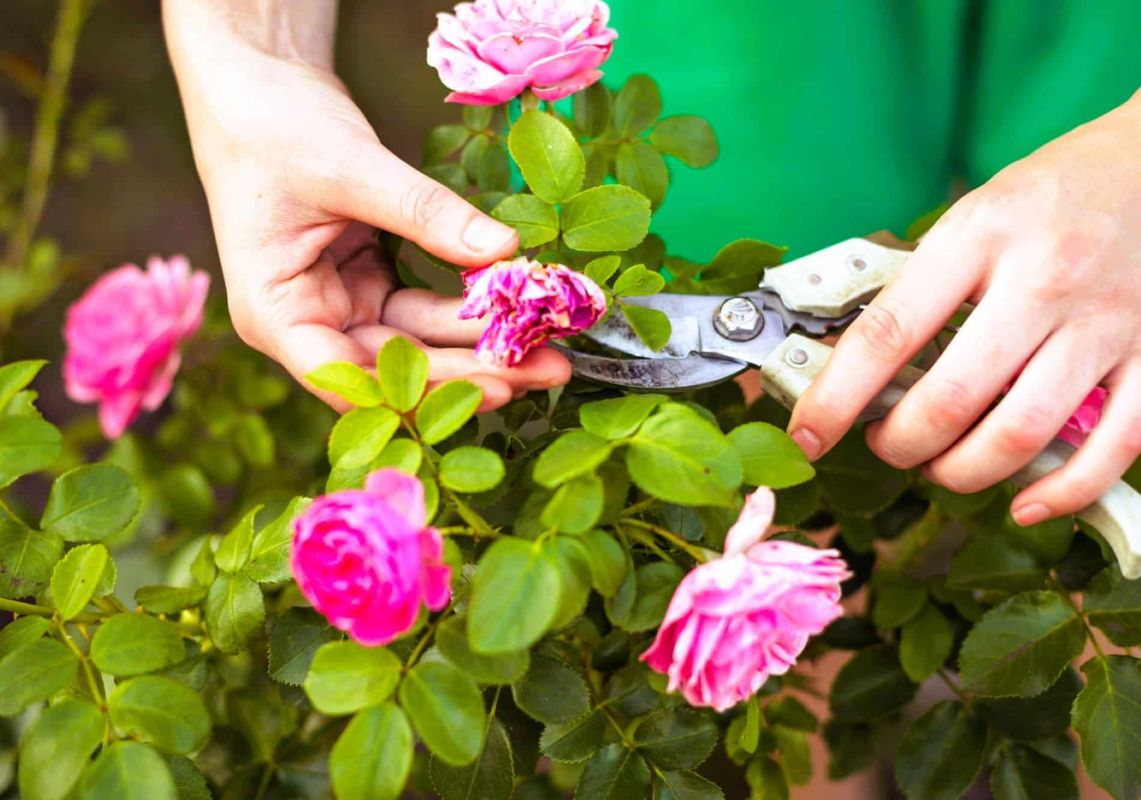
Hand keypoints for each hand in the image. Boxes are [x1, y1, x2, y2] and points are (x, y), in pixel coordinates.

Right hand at [162, 0, 568, 410]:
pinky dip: (469, 309)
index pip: (350, 375)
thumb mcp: (351, 166)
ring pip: (419, 343)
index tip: (495, 387)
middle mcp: (306, 323)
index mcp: (275, 312)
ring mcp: (340, 306)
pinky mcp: (368, 285)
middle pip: (396, 368)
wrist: (256, 81)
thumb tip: (504, 250)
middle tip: (549, 370)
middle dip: (473, 371)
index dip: (424, 389)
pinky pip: (426, 310)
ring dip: (481, 345)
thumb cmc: (274, 124)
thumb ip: (425, 212)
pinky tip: (519, 312)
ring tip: (552, 351)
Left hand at [789, 93, 1140, 524]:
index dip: (836, 398)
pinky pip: (1112, 448)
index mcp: (980, 236)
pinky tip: (1023, 504)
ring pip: (1021, 433)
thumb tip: (852, 369)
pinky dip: (1062, 492)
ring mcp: (1106, 321)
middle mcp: (1043, 280)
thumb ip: (922, 287)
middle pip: (952, 399)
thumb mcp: (972, 216)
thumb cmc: (1051, 193)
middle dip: (900, 444)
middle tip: (886, 444)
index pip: (887, 334)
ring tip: (939, 466)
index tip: (807, 435)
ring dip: (962, 472)